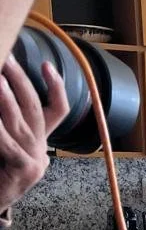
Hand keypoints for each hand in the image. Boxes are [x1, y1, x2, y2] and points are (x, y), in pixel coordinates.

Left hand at [0, 56, 67, 210]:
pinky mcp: (25, 171)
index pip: (57, 110)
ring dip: (8, 97)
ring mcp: (36, 161)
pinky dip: (0, 130)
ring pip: (23, 122)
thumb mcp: (2, 144)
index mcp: (39, 141)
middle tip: (8, 58)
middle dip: (21, 80)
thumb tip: (1, 90)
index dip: (55, 87)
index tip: (47, 64)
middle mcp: (41, 148)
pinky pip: (10, 145)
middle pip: (37, 108)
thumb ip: (6, 125)